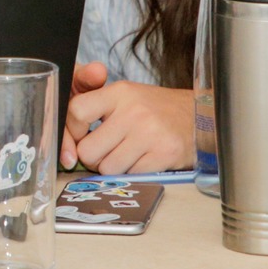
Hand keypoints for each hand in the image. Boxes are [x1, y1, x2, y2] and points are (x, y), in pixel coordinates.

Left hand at [64, 62, 196, 173]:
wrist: (200, 116)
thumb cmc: (156, 110)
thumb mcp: (127, 97)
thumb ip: (96, 108)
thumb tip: (67, 139)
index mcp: (120, 93)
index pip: (77, 111)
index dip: (71, 131)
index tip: (78, 138)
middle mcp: (134, 111)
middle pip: (88, 150)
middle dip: (94, 157)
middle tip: (107, 151)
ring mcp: (149, 133)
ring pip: (107, 168)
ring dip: (114, 168)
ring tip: (128, 155)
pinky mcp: (164, 154)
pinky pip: (131, 176)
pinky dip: (133, 173)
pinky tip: (144, 160)